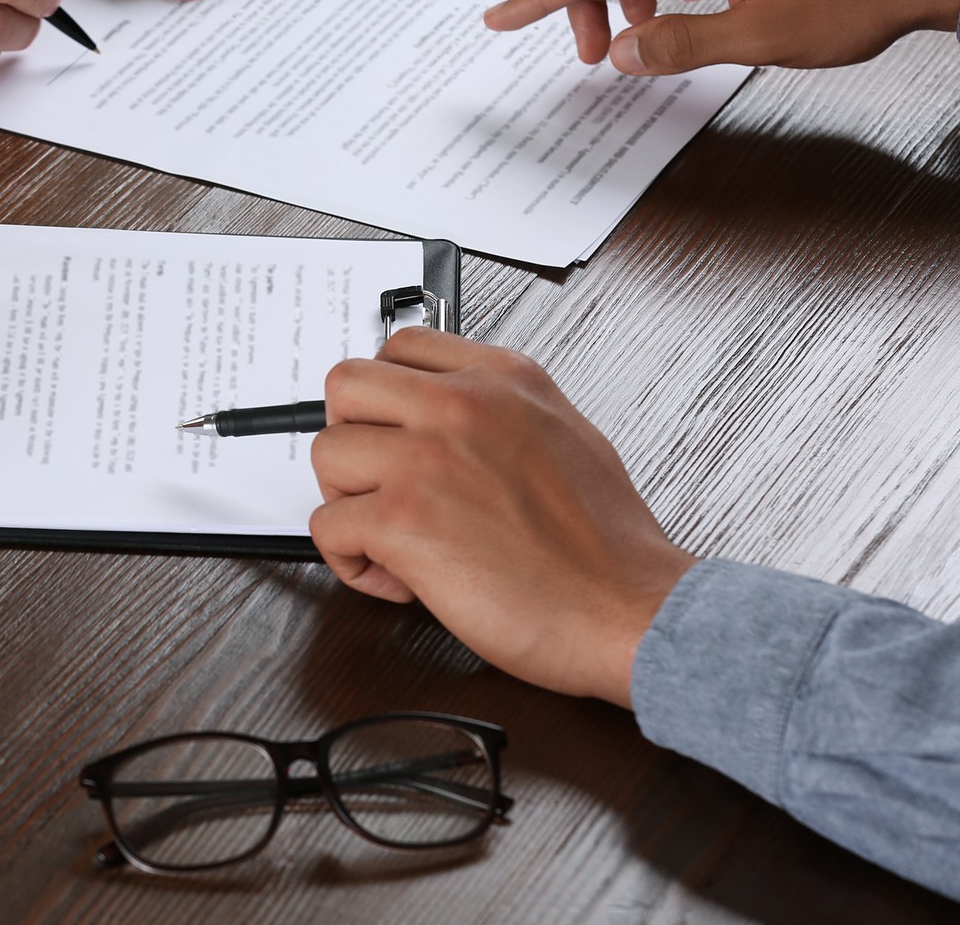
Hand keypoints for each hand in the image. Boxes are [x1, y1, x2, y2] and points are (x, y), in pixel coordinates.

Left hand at [308, 328, 697, 706]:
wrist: (632, 611)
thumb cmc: (607, 547)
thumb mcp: (565, 433)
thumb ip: (501, 411)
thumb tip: (449, 418)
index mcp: (502, 379)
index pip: (402, 347)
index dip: (386, 398)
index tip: (393, 432)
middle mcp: (460, 405)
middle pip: (346, 385)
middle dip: (352, 437)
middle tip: (377, 482)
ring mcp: (427, 458)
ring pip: (327, 453)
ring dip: (347, 501)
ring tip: (391, 538)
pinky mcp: (403, 520)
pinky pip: (328, 526)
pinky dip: (351, 562)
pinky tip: (399, 580)